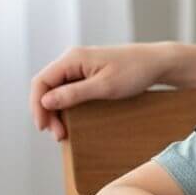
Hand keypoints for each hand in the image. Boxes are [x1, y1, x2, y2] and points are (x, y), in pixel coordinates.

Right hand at [29, 43, 172, 140]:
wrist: (158, 63)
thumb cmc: (135, 72)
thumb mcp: (105, 86)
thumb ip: (74, 94)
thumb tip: (46, 101)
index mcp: (73, 59)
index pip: (41, 82)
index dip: (37, 106)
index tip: (43, 127)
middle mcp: (73, 60)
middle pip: (47, 87)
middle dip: (48, 112)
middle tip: (58, 135)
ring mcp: (81, 66)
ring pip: (58, 90)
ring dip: (57, 111)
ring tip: (64, 133)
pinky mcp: (89, 73)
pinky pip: (70, 90)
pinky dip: (68, 106)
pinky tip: (72, 121)